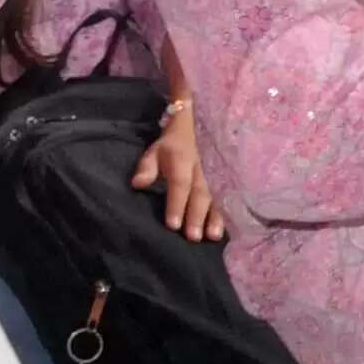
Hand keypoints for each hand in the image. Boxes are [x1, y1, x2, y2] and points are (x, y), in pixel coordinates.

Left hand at [133, 99, 224, 239]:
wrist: (194, 127)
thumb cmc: (170, 147)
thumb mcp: (154, 152)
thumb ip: (147, 168)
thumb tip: (137, 183)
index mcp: (182, 161)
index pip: (180, 184)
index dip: (177, 204)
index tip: (173, 224)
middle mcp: (202, 169)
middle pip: (200, 194)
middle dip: (197, 216)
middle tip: (193, 237)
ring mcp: (215, 175)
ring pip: (216, 198)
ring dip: (215, 218)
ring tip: (213, 236)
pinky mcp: (223, 181)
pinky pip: (226, 198)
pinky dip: (225, 214)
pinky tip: (225, 230)